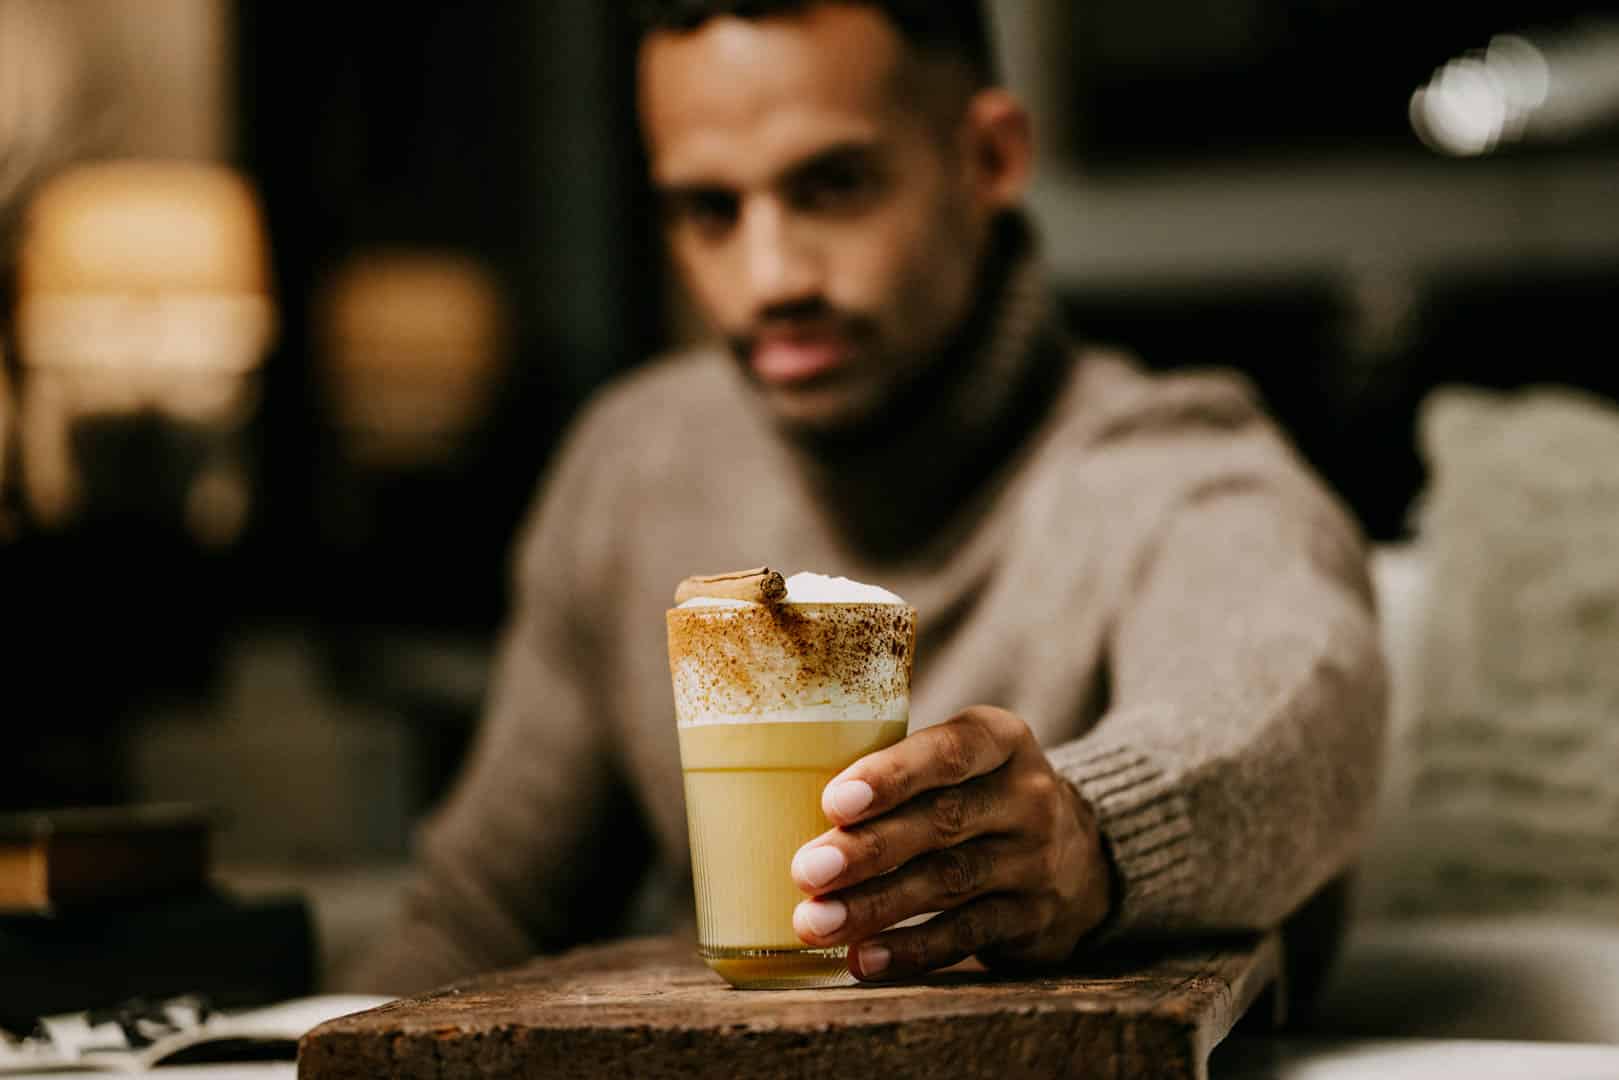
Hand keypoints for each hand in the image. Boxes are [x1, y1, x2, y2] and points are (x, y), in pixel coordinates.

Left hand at [790, 705, 1112, 980]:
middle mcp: (1028, 796)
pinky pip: (964, 936)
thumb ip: (900, 767)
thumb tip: (778, 795)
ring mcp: (1035, 861)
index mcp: (1002, 740)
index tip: (833, 802)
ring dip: (875, 906)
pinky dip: (909, 951)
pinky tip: (862, 960)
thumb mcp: (964, 760)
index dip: (892, 776)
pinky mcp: (1031, 919)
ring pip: (947, 883)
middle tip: (807, 869)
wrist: (1081, 855)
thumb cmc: (979, 795)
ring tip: (815, 922)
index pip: (950, 752)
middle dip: (868, 849)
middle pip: (942, 821)